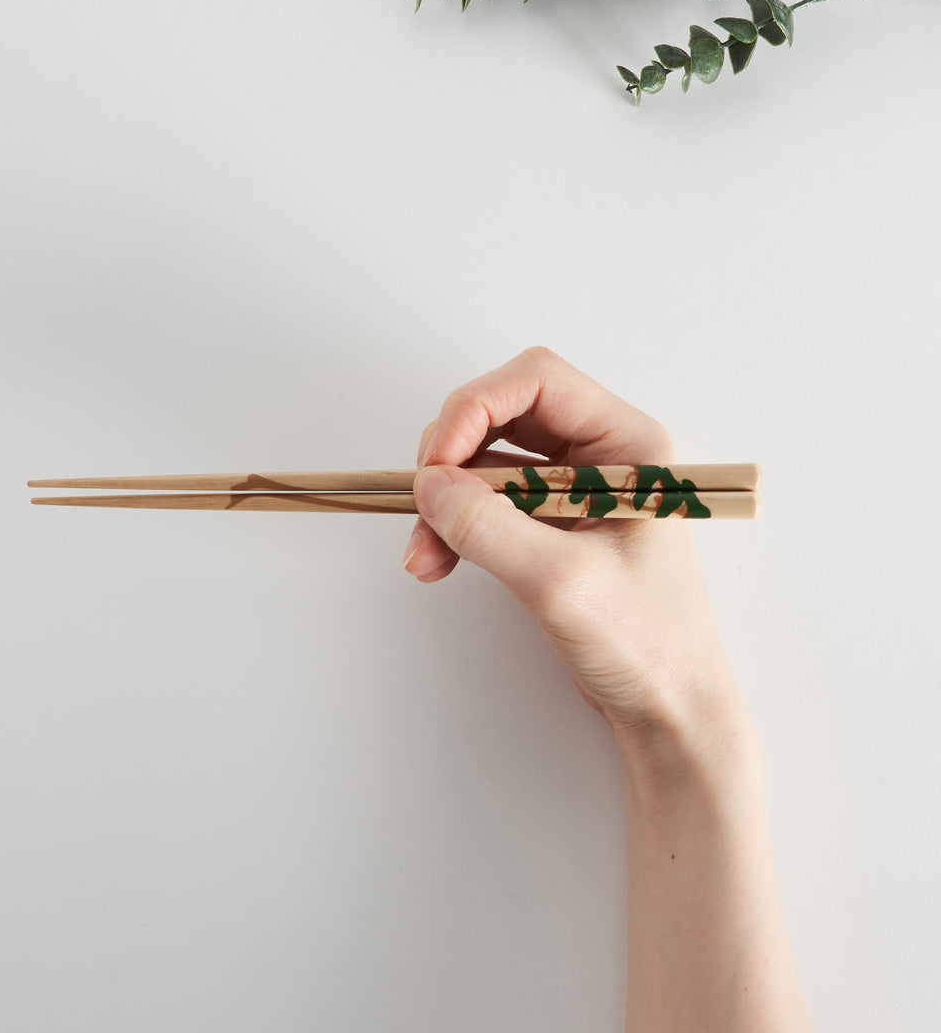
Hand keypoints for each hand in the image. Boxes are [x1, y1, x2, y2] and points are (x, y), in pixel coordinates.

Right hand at [402, 347, 741, 737]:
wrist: (668, 710)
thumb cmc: (647, 644)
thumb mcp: (561, 582)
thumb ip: (489, 528)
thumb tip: (428, 485)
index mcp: (628, 445)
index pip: (537, 382)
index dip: (475, 408)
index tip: (437, 461)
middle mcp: (601, 456)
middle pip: (503, 414)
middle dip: (452, 455)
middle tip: (424, 501)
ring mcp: (572, 491)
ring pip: (486, 462)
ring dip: (446, 499)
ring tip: (424, 555)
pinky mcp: (549, 526)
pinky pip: (487, 503)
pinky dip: (454, 526)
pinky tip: (435, 561)